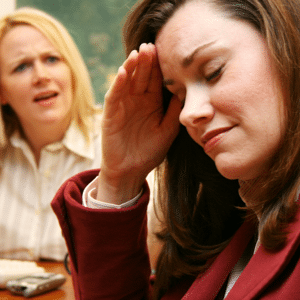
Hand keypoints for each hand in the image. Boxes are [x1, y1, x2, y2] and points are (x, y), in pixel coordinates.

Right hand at [97, 43, 180, 202]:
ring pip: (127, 82)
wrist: (131, 171)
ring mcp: (123, 106)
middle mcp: (137, 101)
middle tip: (151, 45)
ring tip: (138, 53)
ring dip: (131, 68)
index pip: (155, 80)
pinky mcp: (111, 115)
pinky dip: (117, 84)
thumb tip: (186, 90)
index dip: (159, 67)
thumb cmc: (150, 152)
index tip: (166, 51)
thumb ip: (175, 111)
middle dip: (146, 61)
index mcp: (151, 103)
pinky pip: (114, 96)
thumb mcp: (168, 130)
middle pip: (141, 77)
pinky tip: (123, 72)